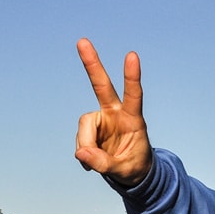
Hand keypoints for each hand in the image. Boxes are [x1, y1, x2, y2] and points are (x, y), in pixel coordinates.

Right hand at [74, 38, 152, 186]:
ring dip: (85, 144)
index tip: (132, 55)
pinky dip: (83, 154)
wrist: (130, 172)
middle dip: (92, 64)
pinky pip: (80, 141)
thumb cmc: (135, 167)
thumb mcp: (125, 170)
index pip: (134, 95)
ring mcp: (101, 120)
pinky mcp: (90, 129)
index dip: (132, 77)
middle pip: (102, 86)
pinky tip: (91, 162)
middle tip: (82, 41)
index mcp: (133, 119)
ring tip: (94, 162)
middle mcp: (115, 114)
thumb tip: (81, 154)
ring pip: (84, 125)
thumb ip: (104, 163)